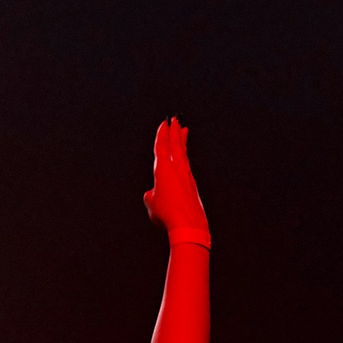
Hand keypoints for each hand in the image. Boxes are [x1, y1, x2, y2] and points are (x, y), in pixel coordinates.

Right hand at [141, 118, 208, 236]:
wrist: (187, 224)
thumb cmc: (167, 214)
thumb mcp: (152, 204)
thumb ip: (151, 196)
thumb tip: (152, 194)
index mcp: (163, 168)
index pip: (162, 146)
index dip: (162, 134)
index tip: (164, 123)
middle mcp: (176, 168)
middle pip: (175, 144)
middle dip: (174, 131)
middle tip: (176, 118)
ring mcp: (186, 175)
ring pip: (183, 153)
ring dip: (182, 140)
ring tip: (184, 130)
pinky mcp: (192, 184)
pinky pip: (187, 165)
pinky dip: (184, 157)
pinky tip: (183, 159)